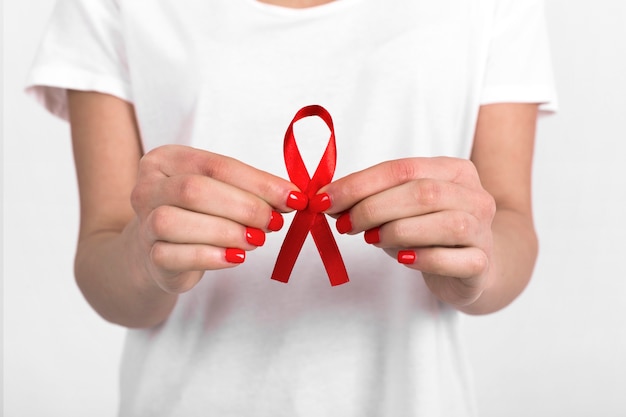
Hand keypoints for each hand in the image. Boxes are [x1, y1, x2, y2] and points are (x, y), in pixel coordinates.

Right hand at [128, 144, 302, 293]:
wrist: (161, 252)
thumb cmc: (199, 215)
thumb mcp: (224, 192)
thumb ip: (253, 191)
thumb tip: (293, 197)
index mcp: (167, 160)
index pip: (217, 166)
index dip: (259, 183)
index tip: (293, 198)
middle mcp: (147, 187)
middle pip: (194, 190)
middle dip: (243, 207)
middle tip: (274, 222)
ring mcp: (143, 223)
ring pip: (175, 222)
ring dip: (226, 232)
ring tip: (256, 240)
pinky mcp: (149, 258)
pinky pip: (173, 256)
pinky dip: (210, 257)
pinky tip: (236, 258)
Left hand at [316, 157, 495, 307]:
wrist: (473, 267)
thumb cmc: (430, 232)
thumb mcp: (401, 208)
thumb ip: (371, 199)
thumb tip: (328, 200)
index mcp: (454, 171)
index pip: (403, 169)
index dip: (360, 184)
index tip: (326, 199)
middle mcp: (474, 196)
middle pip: (424, 193)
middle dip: (374, 208)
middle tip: (345, 224)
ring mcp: (483, 231)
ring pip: (446, 224)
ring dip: (398, 231)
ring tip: (372, 240)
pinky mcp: (482, 264)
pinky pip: (459, 260)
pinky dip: (426, 259)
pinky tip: (403, 259)